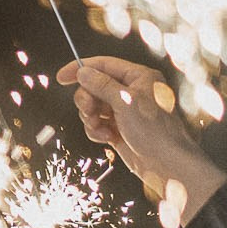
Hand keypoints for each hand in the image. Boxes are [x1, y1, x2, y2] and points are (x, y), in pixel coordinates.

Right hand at [55, 56, 226, 227]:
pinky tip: (107, 138)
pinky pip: (97, 124)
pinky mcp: (119, 128)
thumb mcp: (125, 101)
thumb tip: (83, 72)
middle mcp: (131, 91)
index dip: (81, 69)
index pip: (104, 65)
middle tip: (90, 112)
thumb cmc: (154, 130)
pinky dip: (96, 131)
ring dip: (91, 119)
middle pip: (94, 87)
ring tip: (101, 129)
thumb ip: (102, 85)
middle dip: (87, 101)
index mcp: (138, 77)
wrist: (165, 162)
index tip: (61, 77)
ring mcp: (124, 110)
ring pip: (93, 107)